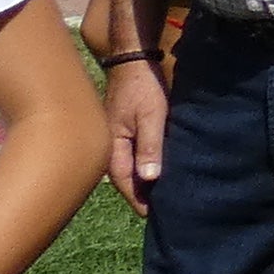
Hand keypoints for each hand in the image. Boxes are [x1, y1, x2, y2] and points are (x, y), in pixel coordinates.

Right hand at [103, 51, 169, 208]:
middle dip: (141, 193)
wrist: (133, 57)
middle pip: (126, 177)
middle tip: (162, 209)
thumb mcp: (151, 117)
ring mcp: (117, 136)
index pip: (125, 182)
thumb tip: (149, 179)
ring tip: (162, 193)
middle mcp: (111, 144)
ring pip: (130, 165)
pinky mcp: (125, 127)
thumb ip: (150, 147)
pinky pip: (134, 153)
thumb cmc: (142, 86)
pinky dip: (145, 162)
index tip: (153, 215)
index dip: (139, 200)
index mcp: (113, 145)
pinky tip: (158, 167)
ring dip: (144, 178)